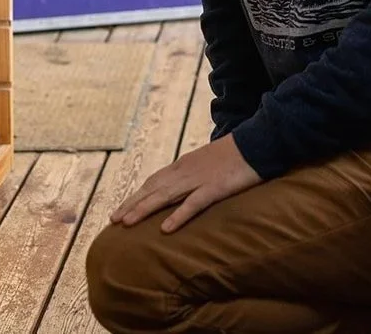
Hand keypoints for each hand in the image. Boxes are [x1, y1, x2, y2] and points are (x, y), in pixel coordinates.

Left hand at [110, 135, 261, 233]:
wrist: (257, 142)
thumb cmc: (235, 154)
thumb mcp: (208, 163)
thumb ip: (193, 173)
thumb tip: (182, 187)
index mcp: (183, 165)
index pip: (153, 182)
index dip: (136, 196)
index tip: (121, 210)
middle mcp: (185, 171)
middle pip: (152, 189)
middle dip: (131, 204)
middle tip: (113, 220)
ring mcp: (199, 179)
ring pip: (165, 196)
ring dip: (143, 209)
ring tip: (126, 224)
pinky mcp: (215, 188)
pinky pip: (193, 204)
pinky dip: (178, 216)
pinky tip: (165, 229)